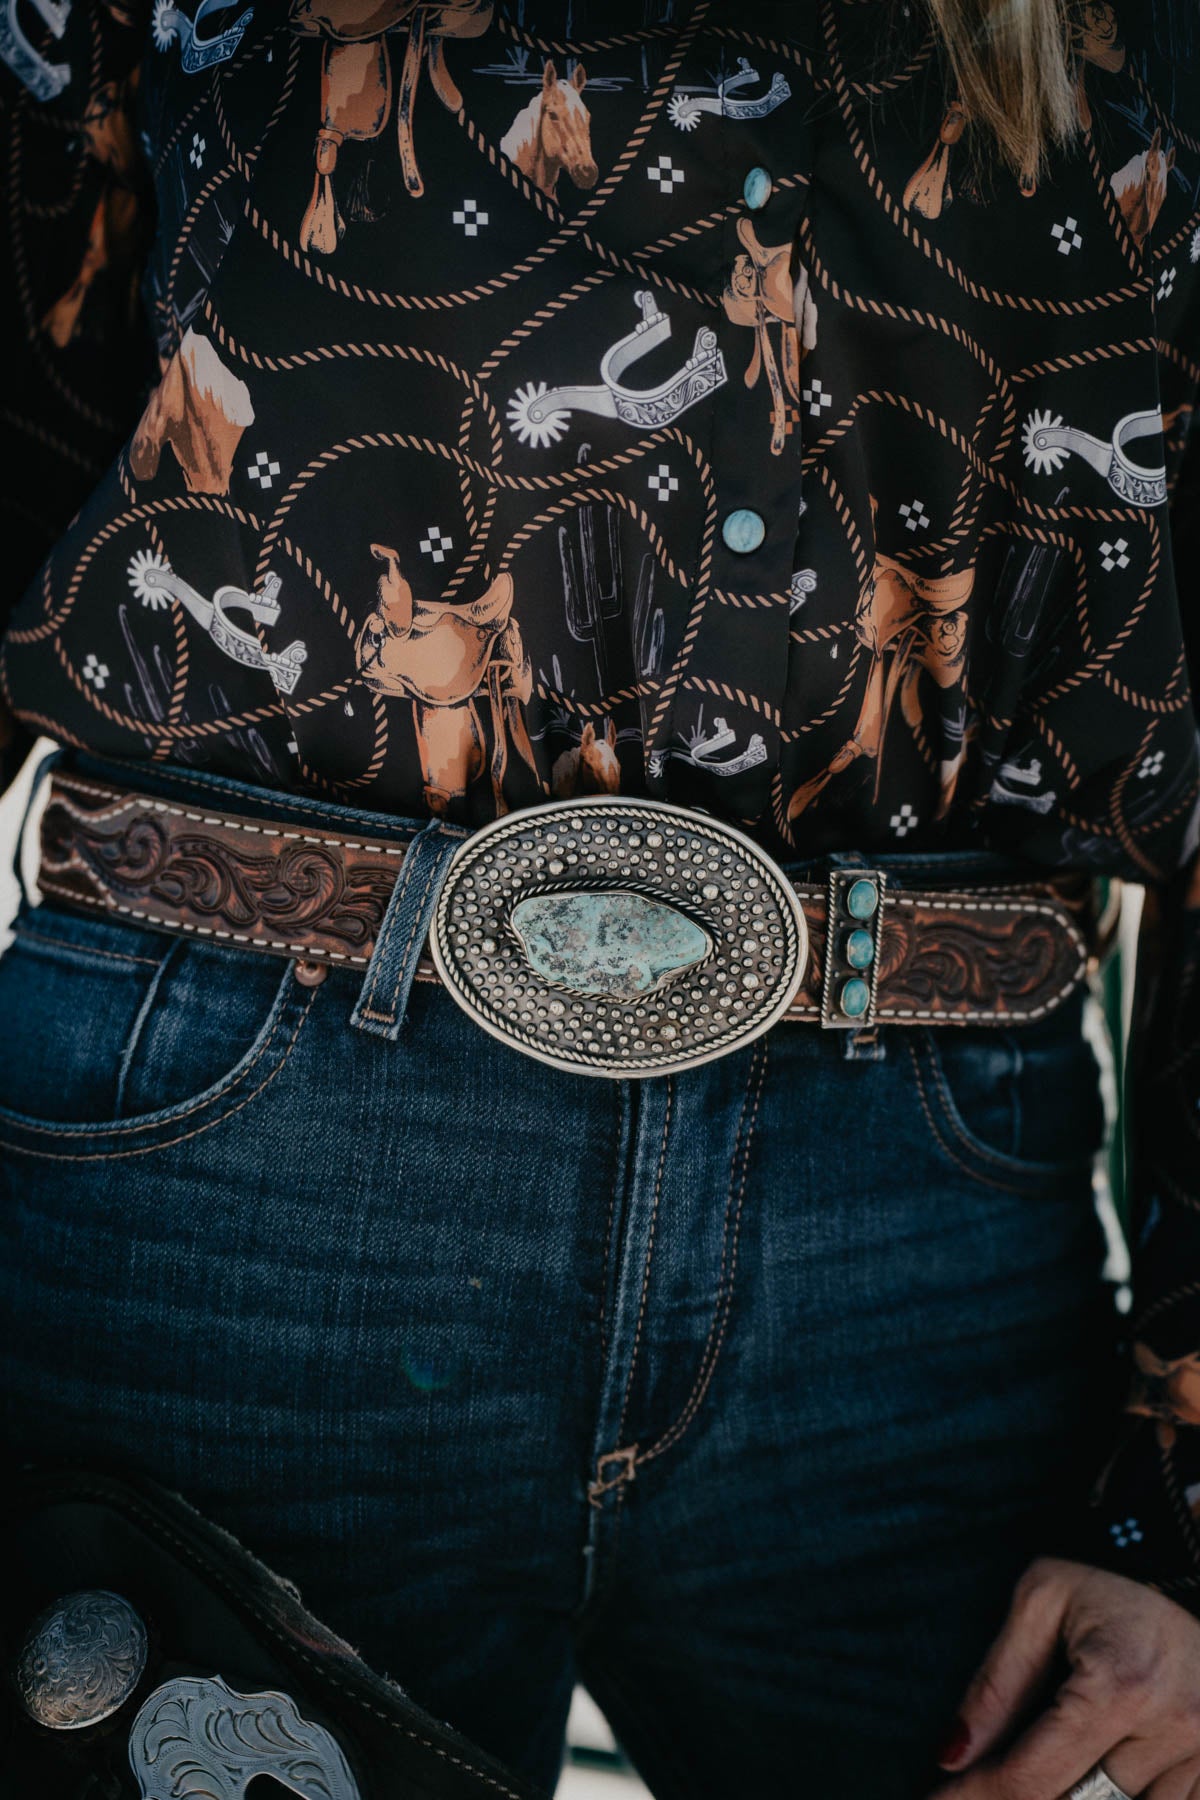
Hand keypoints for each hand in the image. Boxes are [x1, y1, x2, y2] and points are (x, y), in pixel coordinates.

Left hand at [929, 1558, 1199, 1797]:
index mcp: (1122, 1685)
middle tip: (986, 1776)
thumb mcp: (1039, 1603)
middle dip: (1023, 1793)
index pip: (1034, 1777)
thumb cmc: (1107, 1582)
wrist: (1190, 1572)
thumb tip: (952, 1755)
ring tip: (1051, 1752)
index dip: (976, 1797)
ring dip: (1076, 1794)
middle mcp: (1174, 1729)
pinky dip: (1118, 1797)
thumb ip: (997, 1682)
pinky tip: (1090, 1769)